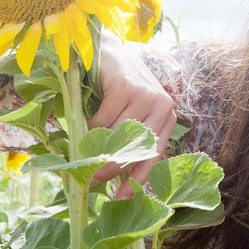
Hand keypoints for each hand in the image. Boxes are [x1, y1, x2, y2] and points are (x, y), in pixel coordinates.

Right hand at [88, 36, 175, 197]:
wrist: (107, 50)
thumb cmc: (118, 87)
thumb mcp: (129, 113)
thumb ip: (128, 139)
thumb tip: (111, 178)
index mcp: (167, 116)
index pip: (154, 155)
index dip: (138, 179)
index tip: (122, 199)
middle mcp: (162, 106)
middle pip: (135, 149)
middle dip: (112, 169)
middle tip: (91, 181)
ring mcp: (145, 95)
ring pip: (117, 136)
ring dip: (97, 150)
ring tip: (82, 157)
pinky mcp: (126, 87)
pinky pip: (104, 121)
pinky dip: (90, 129)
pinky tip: (83, 128)